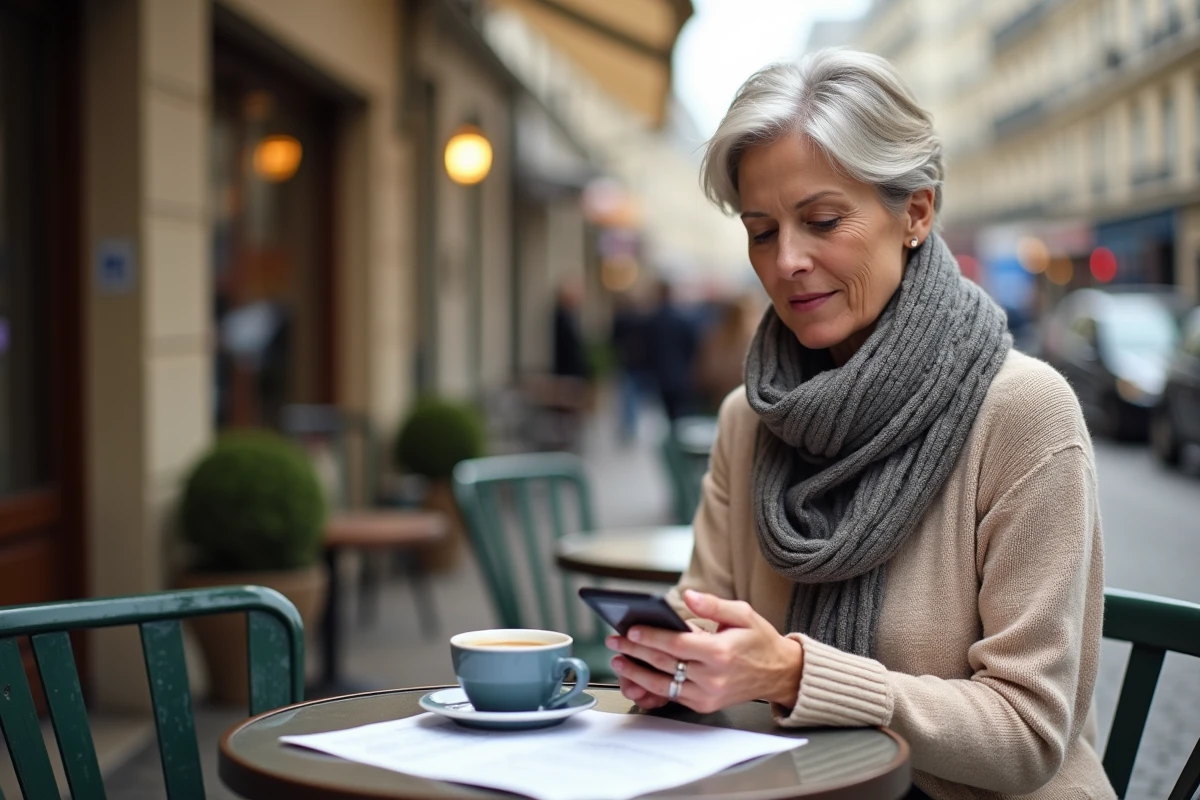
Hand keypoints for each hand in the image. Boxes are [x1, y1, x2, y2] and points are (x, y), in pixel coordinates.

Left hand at [607, 590, 803, 713]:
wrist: (779, 674)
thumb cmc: (760, 641)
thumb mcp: (742, 614)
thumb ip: (713, 604)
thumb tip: (688, 596)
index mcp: (720, 652)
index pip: (676, 644)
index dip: (650, 637)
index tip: (630, 630)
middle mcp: (712, 677)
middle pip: (664, 663)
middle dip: (635, 652)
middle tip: (615, 642)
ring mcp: (707, 695)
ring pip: (663, 684)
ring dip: (636, 673)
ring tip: (618, 662)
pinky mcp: (705, 704)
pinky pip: (672, 696)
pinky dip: (652, 687)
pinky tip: (637, 677)